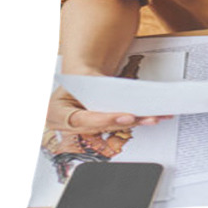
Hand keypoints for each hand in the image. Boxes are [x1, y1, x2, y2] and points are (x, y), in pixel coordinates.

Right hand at [46, 85, 171, 134]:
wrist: (81, 79)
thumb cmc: (79, 78)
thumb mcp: (81, 78)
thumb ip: (95, 87)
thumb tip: (119, 93)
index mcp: (55, 113)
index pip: (83, 120)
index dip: (106, 119)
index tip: (126, 117)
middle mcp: (66, 126)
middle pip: (100, 126)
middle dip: (124, 122)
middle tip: (142, 117)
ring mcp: (81, 130)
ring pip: (111, 128)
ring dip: (134, 123)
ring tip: (152, 117)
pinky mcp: (96, 128)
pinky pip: (116, 126)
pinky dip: (133, 122)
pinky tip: (149, 118)